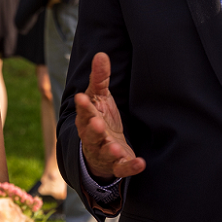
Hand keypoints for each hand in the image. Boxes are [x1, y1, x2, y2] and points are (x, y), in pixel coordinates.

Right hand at [74, 52, 145, 179]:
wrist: (100, 150)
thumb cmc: (99, 118)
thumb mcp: (99, 98)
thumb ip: (100, 78)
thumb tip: (101, 54)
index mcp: (88, 119)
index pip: (84, 111)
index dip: (83, 106)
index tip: (82, 97)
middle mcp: (93, 138)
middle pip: (90, 135)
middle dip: (93, 130)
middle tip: (97, 123)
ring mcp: (104, 153)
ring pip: (104, 153)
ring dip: (110, 151)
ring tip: (115, 148)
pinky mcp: (117, 165)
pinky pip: (122, 168)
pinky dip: (130, 167)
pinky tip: (140, 163)